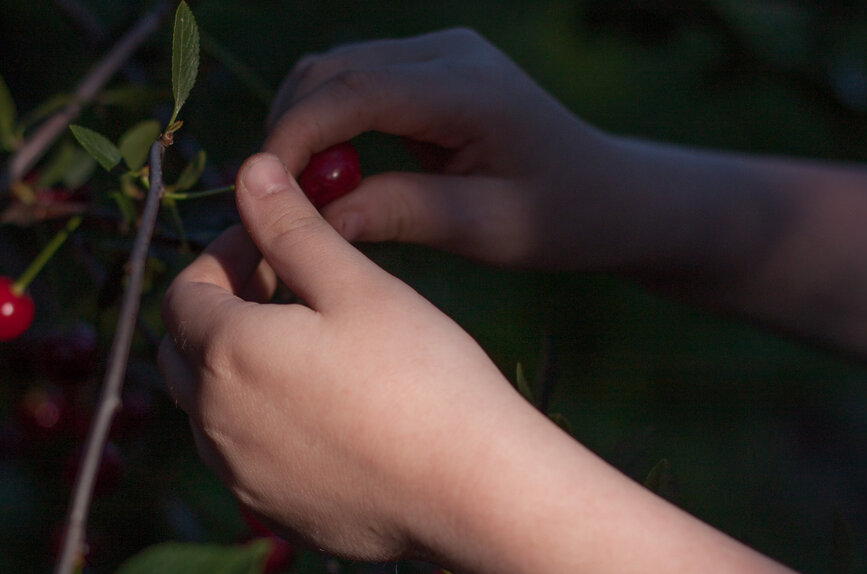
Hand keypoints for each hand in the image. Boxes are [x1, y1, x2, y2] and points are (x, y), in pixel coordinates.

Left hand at [158, 153, 536, 560]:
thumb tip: (249, 171)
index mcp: (226, 353)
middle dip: (217, 312)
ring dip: (234, 371)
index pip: (183, 293)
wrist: (471, 492)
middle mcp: (213, 423)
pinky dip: (259, 426)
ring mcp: (239, 477)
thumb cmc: (420, 375)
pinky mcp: (272, 514)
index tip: (271, 247)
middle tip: (282, 291)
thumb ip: (290, 227)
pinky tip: (322, 415)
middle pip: (182, 353)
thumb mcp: (355, 285)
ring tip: (303, 351)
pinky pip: (242, 460)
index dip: (222, 258)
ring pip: (207, 411)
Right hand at [264, 28, 619, 268]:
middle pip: (330, 71)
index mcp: (468, 89)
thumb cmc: (556, 218)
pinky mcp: (427, 68)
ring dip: (302, 127)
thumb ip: (402, 213)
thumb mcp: (484, 228)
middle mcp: (447, 52)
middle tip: (277, 205)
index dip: (295, 137)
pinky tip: (331, 176)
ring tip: (303, 196)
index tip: (261, 192)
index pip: (353, 92)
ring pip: (332, 72)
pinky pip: (353, 84)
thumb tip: (318, 217)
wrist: (606, 192)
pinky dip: (326, 125)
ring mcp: (436, 53)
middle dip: (289, 133)